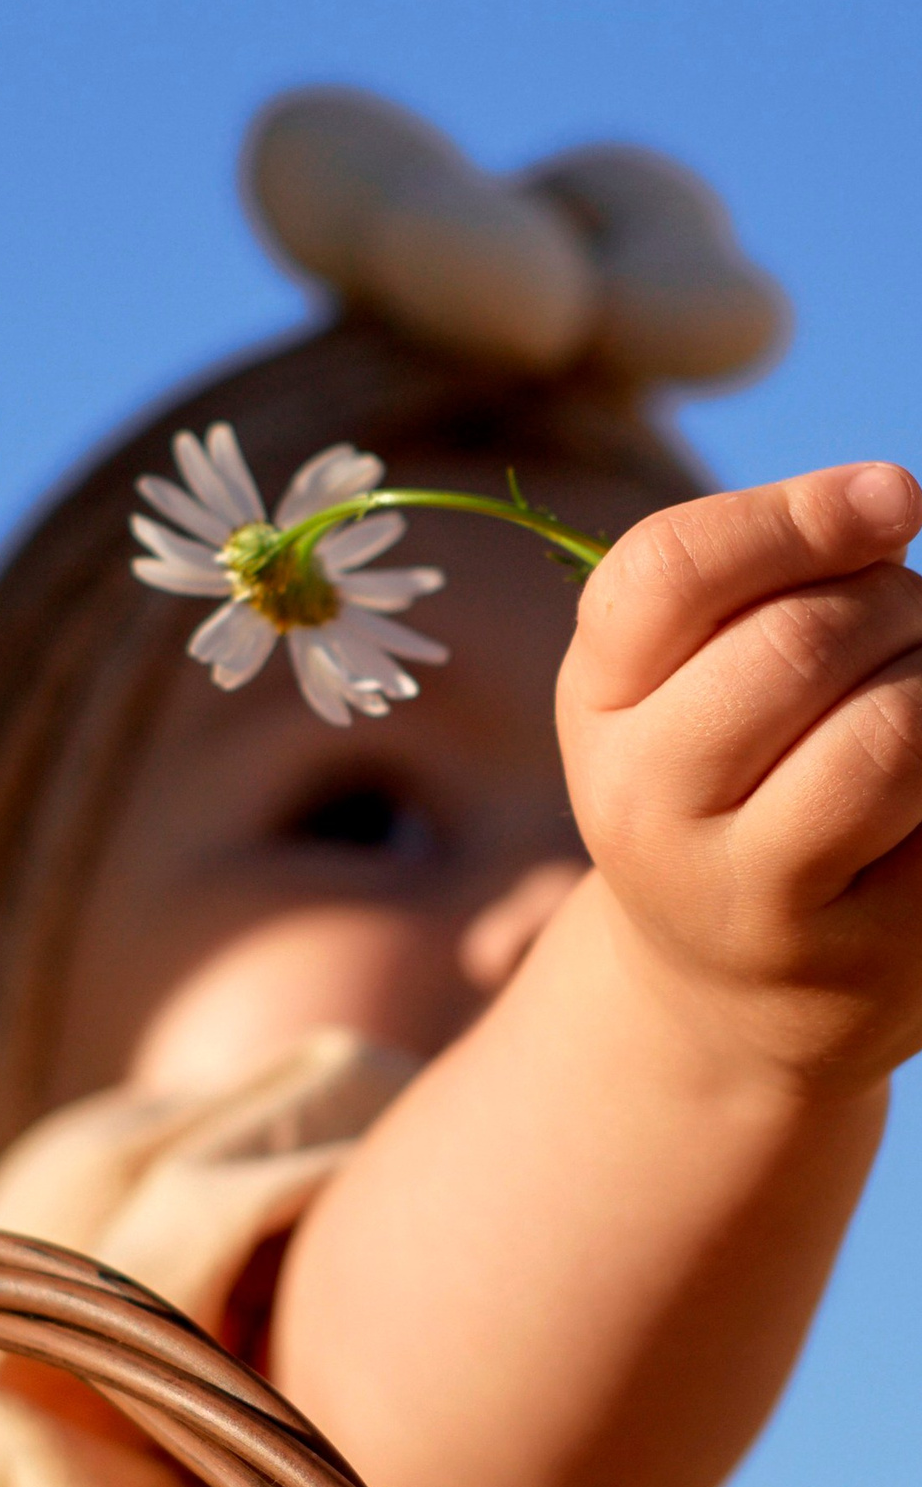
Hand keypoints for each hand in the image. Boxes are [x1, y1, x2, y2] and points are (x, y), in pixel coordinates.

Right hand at [558, 460, 921, 1089]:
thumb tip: (891, 504)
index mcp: (597, 702)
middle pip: (800, 637)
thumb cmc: (746, 781)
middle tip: (904, 635)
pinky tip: (918, 792)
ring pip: (888, 722)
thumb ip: (767, 579)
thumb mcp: (703, 673)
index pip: (665, 571)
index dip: (795, 514)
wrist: (732, 983)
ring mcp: (729, 885)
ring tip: (916, 706)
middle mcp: (634, 800)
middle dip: (895, 604)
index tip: (892, 503)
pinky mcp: (833, 940)